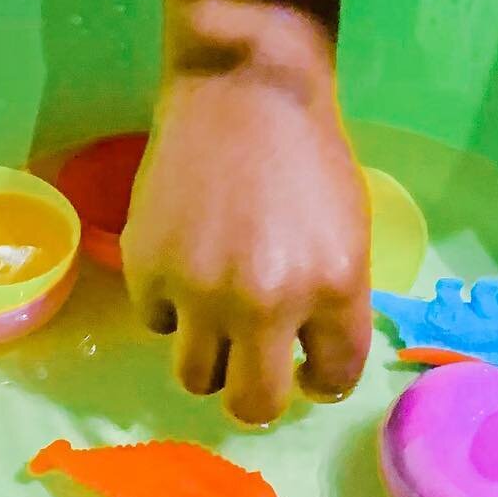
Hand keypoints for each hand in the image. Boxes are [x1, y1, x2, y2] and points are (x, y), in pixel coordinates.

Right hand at [122, 1, 371, 424]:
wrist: (244, 89)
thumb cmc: (309, 157)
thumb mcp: (349, 234)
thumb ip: (334, 304)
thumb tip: (307, 361)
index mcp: (334, 287)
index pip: (332, 380)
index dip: (319, 378)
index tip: (307, 367)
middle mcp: (267, 301)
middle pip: (253, 407)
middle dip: (257, 397)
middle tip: (254, 371)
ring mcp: (201, 289)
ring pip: (196, 378)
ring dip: (210, 356)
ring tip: (216, 316)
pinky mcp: (148, 268)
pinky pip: (156, 323)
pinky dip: (171, 306)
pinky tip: (187, 261)